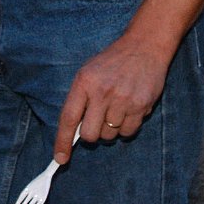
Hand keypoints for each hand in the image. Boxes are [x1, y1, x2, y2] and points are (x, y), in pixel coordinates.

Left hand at [54, 33, 171, 163]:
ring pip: (109, 136)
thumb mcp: (89, 72)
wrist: (144, 46)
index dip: (62, 142)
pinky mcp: (140, 105)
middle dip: (92, 134)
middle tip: (98, 121)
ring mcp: (122, 99)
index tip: (60, 158)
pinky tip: (129, 108)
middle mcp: (102, 91)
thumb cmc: (113, 62)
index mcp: (84, 81)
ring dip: (111, 128)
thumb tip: (72, 133)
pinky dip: (127, 126)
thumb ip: (80, 99)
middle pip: (89, 134)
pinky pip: (128, 132)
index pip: (68, 118)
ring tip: (117, 107)